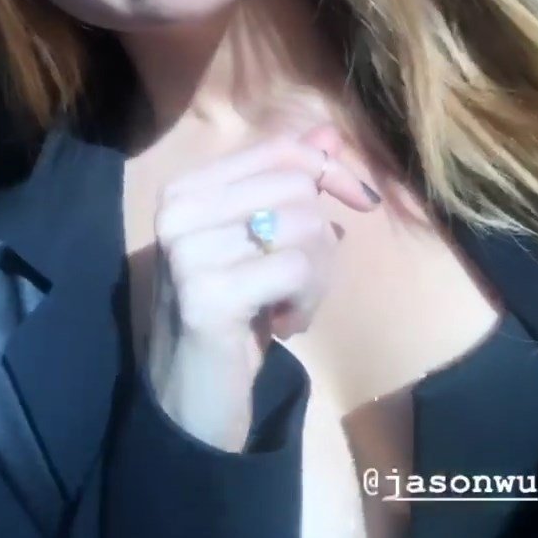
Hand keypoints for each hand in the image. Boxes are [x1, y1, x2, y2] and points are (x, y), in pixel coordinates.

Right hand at [145, 123, 379, 451]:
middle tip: (305, 284)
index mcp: (185, 189)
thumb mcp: (258, 244)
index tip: (360, 201)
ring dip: (319, 276)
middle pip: (297, 187)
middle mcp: (177, 210)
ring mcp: (187, 251)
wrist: (187, 403)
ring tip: (292, 307)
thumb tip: (328, 134)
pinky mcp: (207, 294)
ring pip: (304, 226)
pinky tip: (283, 327)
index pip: (277, 148)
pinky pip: (297, 270)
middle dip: (323, 239)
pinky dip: (307, 302)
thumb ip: (286, 186)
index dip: (329, 167)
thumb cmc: (229, 317)